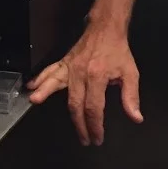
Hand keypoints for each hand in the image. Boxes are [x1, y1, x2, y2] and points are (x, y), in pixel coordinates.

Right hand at [27, 22, 142, 146]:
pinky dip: (40, 78)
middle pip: (75, 103)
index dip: (95, 126)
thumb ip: (131, 96)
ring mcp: (70, 67)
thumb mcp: (130, 73)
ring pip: (56, 84)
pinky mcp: (64, 62)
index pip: (93, 107)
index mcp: (97, 77)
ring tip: (35, 102)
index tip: (97, 138)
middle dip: (79, 124)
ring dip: (45, 93)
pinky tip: (31, 86)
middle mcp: (80, 73)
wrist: (106, 29)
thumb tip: (136, 118)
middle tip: (84, 139)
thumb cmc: (118, 52)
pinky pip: (50, 71)